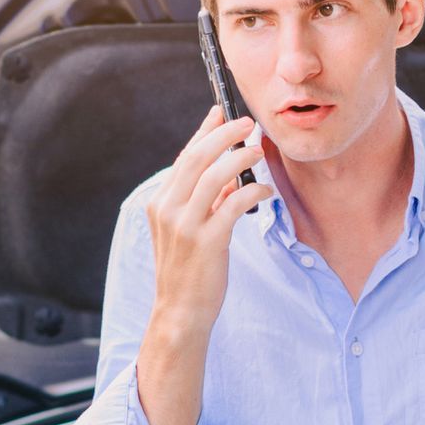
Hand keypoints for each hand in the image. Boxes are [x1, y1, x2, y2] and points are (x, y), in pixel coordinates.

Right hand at [146, 105, 273, 333]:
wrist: (180, 312)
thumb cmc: (189, 270)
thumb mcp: (190, 229)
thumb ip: (207, 201)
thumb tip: (231, 175)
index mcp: (160, 202)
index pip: (184, 157)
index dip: (204, 132)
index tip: (221, 112)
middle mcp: (167, 209)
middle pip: (196, 159)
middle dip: (224, 135)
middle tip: (248, 123)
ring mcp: (184, 225)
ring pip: (213, 177)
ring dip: (239, 158)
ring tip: (258, 150)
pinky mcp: (206, 242)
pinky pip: (232, 205)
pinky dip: (251, 192)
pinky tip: (264, 191)